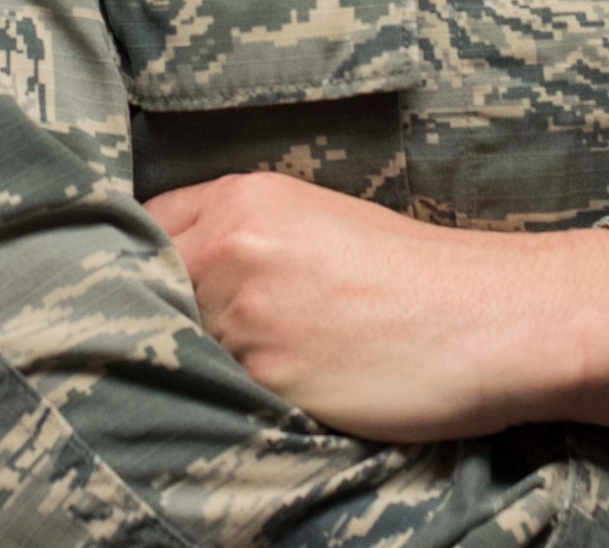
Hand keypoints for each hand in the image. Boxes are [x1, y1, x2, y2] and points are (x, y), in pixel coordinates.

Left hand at [146, 171, 608, 444]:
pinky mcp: (266, 376)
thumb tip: (166, 286)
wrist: (490, 316)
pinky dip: (213, 409)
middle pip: (135, 292)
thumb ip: (240, 244)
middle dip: (135, 325)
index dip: (124, 272)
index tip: (117, 302)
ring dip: (171, 373)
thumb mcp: (318, 228)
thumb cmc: (413, 277)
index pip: (136, 231)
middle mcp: (234, 244)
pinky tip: (243, 412)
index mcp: (246, 196)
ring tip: (203, 387)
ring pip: (166, 350)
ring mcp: (245, 312)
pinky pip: (208, 399)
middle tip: (134, 359)